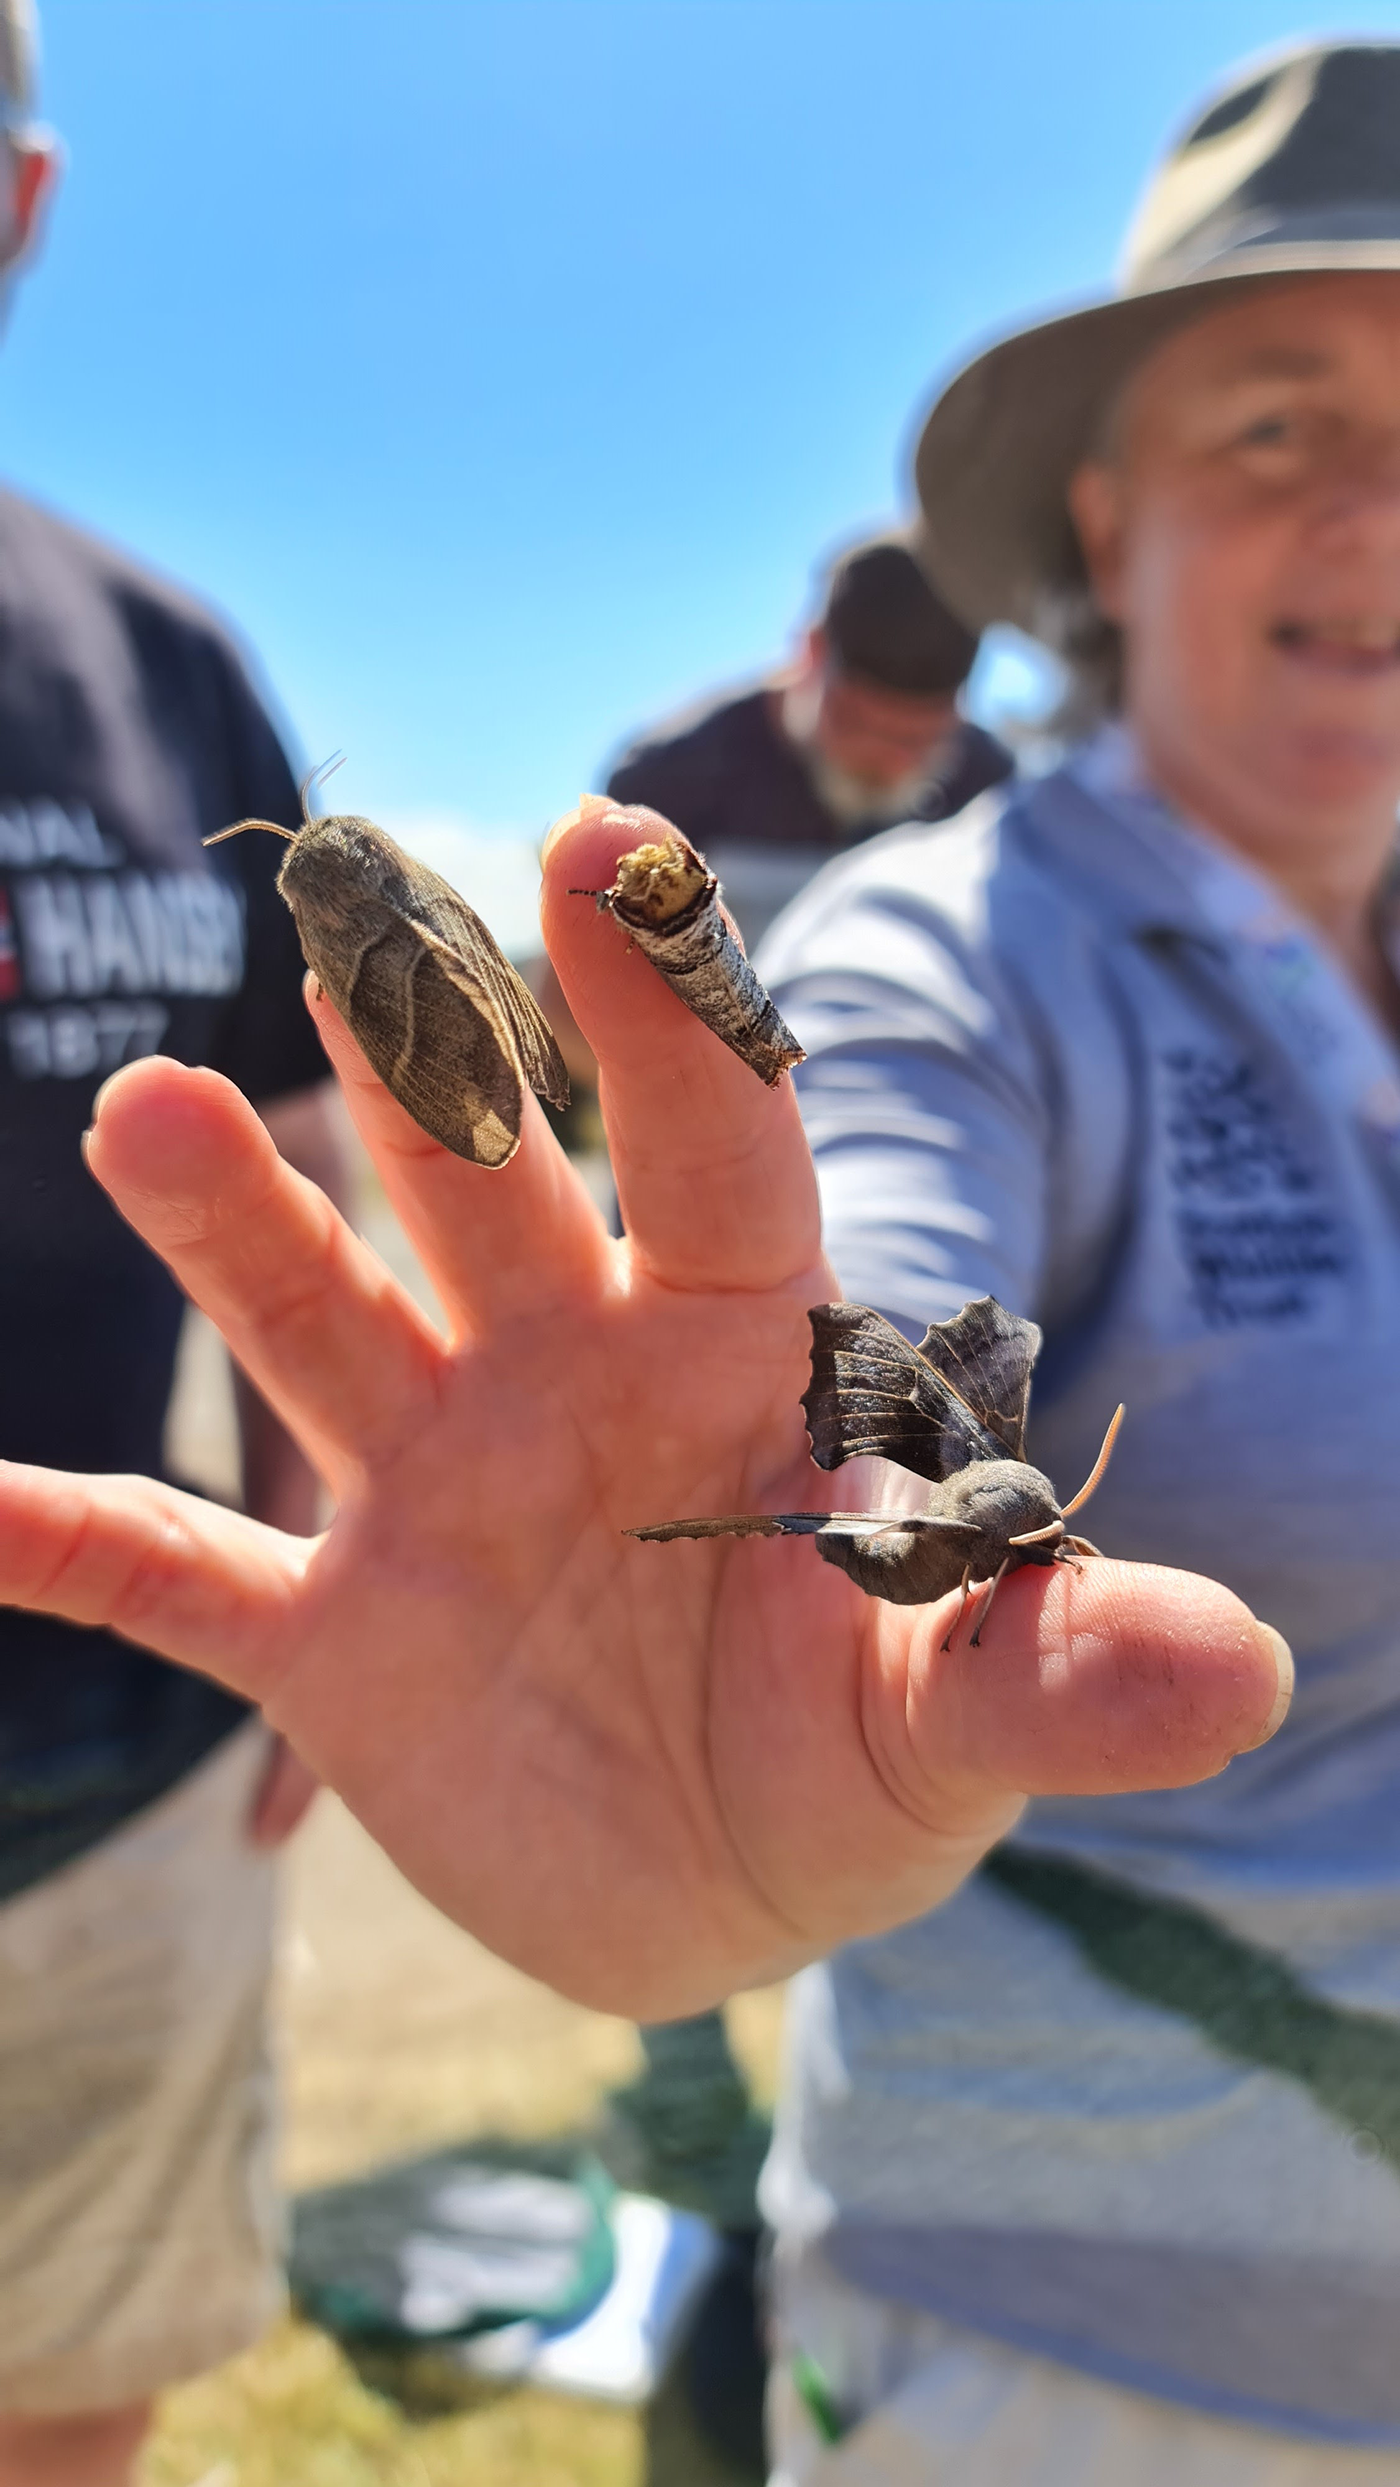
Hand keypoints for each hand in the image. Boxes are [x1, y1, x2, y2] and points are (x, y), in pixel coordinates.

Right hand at [0, 803, 1290, 2015]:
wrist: (721, 1884)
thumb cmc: (859, 1761)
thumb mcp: (964, 1726)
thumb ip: (1055, 1670)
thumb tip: (1236, 1665)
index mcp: (733, 1357)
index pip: (711, 1147)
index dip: (669, 1009)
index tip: (609, 845)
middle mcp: (561, 1381)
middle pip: (486, 1187)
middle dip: (422, 1058)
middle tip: (350, 901)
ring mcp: (428, 1497)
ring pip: (319, 1325)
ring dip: (234, 1229)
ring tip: (142, 1113)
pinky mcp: (332, 1641)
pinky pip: (174, 1571)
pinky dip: (69, 1541)